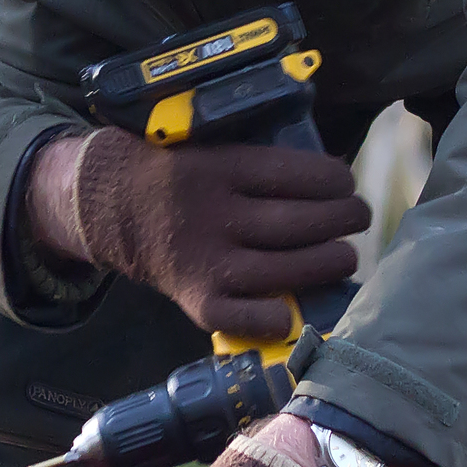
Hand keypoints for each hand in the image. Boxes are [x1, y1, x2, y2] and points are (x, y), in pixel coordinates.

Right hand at [25, 129, 368, 339]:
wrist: (108, 209)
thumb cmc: (174, 175)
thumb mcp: (206, 148)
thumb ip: (255, 159)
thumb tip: (326, 174)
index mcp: (215, 169)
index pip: (292, 174)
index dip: (333, 180)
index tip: (347, 182)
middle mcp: (210, 216)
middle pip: (296, 223)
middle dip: (342, 219)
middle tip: (358, 216)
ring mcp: (203, 263)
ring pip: (283, 271)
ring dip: (328, 263)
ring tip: (345, 255)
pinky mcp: (196, 301)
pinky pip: (246, 319)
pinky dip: (279, 317)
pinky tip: (298, 304)